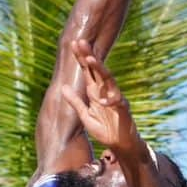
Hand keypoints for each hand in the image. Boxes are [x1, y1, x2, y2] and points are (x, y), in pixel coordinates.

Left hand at [64, 40, 141, 154]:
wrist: (120, 144)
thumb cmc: (105, 129)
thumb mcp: (85, 115)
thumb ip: (75, 101)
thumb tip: (62, 86)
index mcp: (95, 91)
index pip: (87, 71)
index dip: (81, 57)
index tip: (74, 43)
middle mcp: (105, 91)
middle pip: (97, 70)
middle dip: (89, 56)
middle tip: (81, 42)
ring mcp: (115, 98)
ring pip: (108, 80)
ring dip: (100, 69)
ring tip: (91, 59)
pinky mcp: (123, 109)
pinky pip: (117, 102)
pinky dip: (110, 101)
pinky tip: (103, 101)